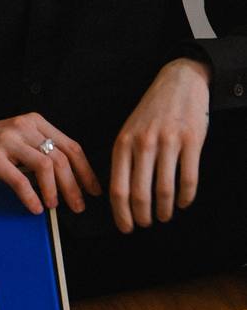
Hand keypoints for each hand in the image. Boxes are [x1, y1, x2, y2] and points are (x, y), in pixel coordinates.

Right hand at [0, 112, 101, 214]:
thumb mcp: (16, 140)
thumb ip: (38, 150)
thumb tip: (69, 178)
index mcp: (34, 121)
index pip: (70, 146)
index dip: (85, 171)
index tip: (93, 190)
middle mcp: (22, 126)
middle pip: (61, 158)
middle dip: (74, 185)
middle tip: (78, 206)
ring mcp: (6, 139)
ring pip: (45, 166)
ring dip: (55, 191)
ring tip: (55, 206)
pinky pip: (20, 180)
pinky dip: (31, 197)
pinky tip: (34, 208)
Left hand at [109, 58, 210, 232]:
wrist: (179, 82)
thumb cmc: (152, 111)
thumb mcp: (129, 130)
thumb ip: (124, 158)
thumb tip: (119, 195)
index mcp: (123, 143)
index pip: (118, 188)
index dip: (121, 213)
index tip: (126, 227)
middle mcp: (143, 143)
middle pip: (139, 193)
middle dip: (142, 216)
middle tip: (146, 224)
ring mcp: (168, 142)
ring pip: (164, 190)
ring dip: (164, 210)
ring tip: (164, 216)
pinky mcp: (191, 141)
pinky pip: (188, 178)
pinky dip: (186, 197)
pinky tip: (183, 202)